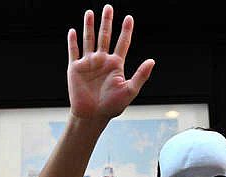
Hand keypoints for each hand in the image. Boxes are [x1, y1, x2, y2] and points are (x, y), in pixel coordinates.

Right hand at [67, 5, 154, 120]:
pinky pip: (74, 51)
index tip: (129, 18)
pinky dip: (73, 41)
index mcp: (116, 65)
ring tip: (90, 12)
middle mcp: (102, 61)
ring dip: (89, 26)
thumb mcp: (130, 90)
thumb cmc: (112, 106)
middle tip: (109, 7)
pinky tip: (73, 31)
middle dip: (107, 21)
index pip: (122, 43)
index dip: (126, 30)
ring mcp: (88, 63)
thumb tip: (152, 60)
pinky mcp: (75, 68)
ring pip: (89, 40)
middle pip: (105, 36)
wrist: (92, 116)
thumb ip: (140, 75)